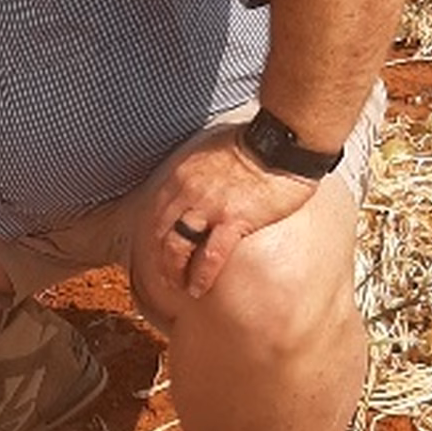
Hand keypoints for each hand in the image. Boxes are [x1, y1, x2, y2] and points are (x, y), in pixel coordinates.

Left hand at [131, 130, 317, 316]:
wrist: (280, 142)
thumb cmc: (254, 144)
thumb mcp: (211, 150)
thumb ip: (198, 169)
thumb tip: (199, 181)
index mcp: (182, 174)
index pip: (155, 212)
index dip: (151, 236)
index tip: (153, 251)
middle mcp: (188, 191)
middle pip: (161, 233)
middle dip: (158, 259)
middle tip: (162, 277)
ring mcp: (209, 207)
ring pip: (177, 246)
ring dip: (174, 271)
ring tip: (179, 287)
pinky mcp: (233, 219)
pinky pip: (209, 255)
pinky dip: (201, 275)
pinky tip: (198, 288)